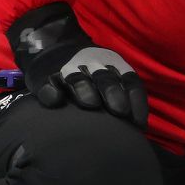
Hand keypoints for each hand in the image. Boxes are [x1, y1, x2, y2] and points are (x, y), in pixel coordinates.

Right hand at [10, 1, 148, 127]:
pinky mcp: (46, 79)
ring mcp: (68, 71)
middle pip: (105, 78)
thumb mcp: (115, 83)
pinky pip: (48, 85)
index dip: (136, 101)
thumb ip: (126, 102)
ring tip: (91, 104)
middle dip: (113, 92)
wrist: (55, 55)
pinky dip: (51, 92)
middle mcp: (93, 65)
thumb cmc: (95, 83)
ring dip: (85, 89)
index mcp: (115, 66)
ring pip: (77, 78)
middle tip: (120, 111)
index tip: (138, 123)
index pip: (130, 81)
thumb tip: (138, 129)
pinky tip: (56, 99)